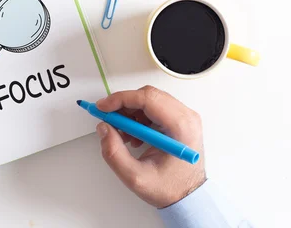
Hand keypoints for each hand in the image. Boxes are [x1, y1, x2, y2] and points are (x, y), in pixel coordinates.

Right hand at [95, 86, 205, 207]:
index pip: (148, 98)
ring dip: (129, 112)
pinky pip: (153, 107)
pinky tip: (133, 136)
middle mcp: (186, 117)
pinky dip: (137, 117)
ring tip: (123, 134)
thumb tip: (103, 128)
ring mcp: (184, 117)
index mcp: (181, 128)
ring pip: (149, 99)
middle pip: (148, 95)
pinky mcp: (179, 120)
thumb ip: (114, 152)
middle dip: (123, 105)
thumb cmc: (170, 188)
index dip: (121, 99)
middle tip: (107, 119)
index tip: (102, 107)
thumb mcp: (135, 177)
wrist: (189, 196)